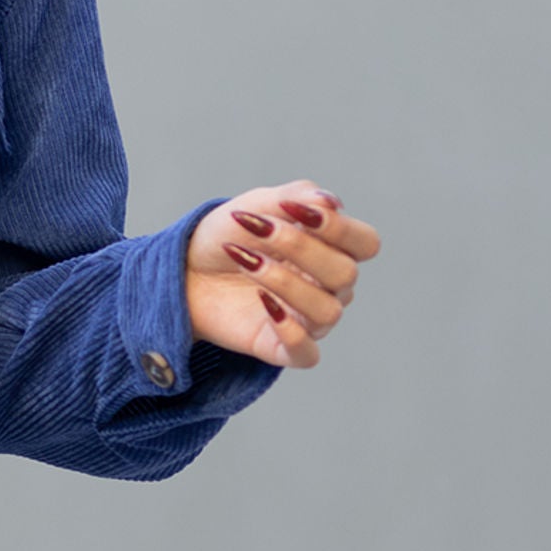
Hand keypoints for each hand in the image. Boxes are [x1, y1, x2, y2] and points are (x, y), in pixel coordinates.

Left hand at [185, 181, 380, 368]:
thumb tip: (330, 202)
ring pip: (327, 311)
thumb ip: (295, 197)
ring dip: (285, 281)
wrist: (185, 269)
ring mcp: (308, 320)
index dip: (338, 227)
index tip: (292, 209)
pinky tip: (263, 304)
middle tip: (257, 230)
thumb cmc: (228, 235)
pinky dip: (290, 331)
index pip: (365, 243)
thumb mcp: (256, 206)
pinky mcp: (281, 348)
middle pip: (345, 274)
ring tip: (246, 261)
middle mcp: (328, 287)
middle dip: (300, 247)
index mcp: (332, 249)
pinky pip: (306, 353)